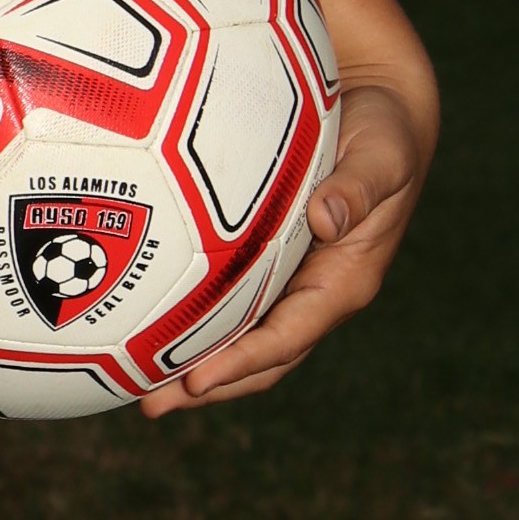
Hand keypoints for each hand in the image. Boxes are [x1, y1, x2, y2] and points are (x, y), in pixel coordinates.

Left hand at [141, 76, 427, 415]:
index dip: (243, 362)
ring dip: (191, 366)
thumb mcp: (383, 156)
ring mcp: (290, 282)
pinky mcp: (267, 261)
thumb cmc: (386, 132)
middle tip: (150, 406)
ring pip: (238, 339)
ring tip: (132, 383)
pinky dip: (190, 323)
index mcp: (345, 281)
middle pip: (258, 358)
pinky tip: (142, 324)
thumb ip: (359, 186)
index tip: (197, 381)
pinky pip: (227, 303)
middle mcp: (315, 293)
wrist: (382, 113)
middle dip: (207, 386)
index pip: (289, 336)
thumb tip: (327, 217)